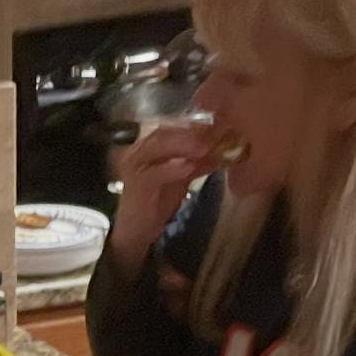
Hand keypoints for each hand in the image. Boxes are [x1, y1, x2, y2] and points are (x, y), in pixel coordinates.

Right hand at [109, 118, 216, 277]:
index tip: (217, 127)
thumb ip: (197, 163)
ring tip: (205, 148)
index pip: (171, 127)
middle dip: (190, 132)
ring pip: (158, 146)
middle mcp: (138, 150)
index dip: (194, 125)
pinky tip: (190, 167)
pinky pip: (155, 173)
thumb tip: (222, 151)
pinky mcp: (135, 183)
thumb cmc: (157, 201)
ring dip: (183, 145)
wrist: (136, 229)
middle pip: (164, 132)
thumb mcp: (182, 178)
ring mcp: (134, 165)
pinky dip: (172, 169)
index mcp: (148, 145)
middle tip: (214, 134)